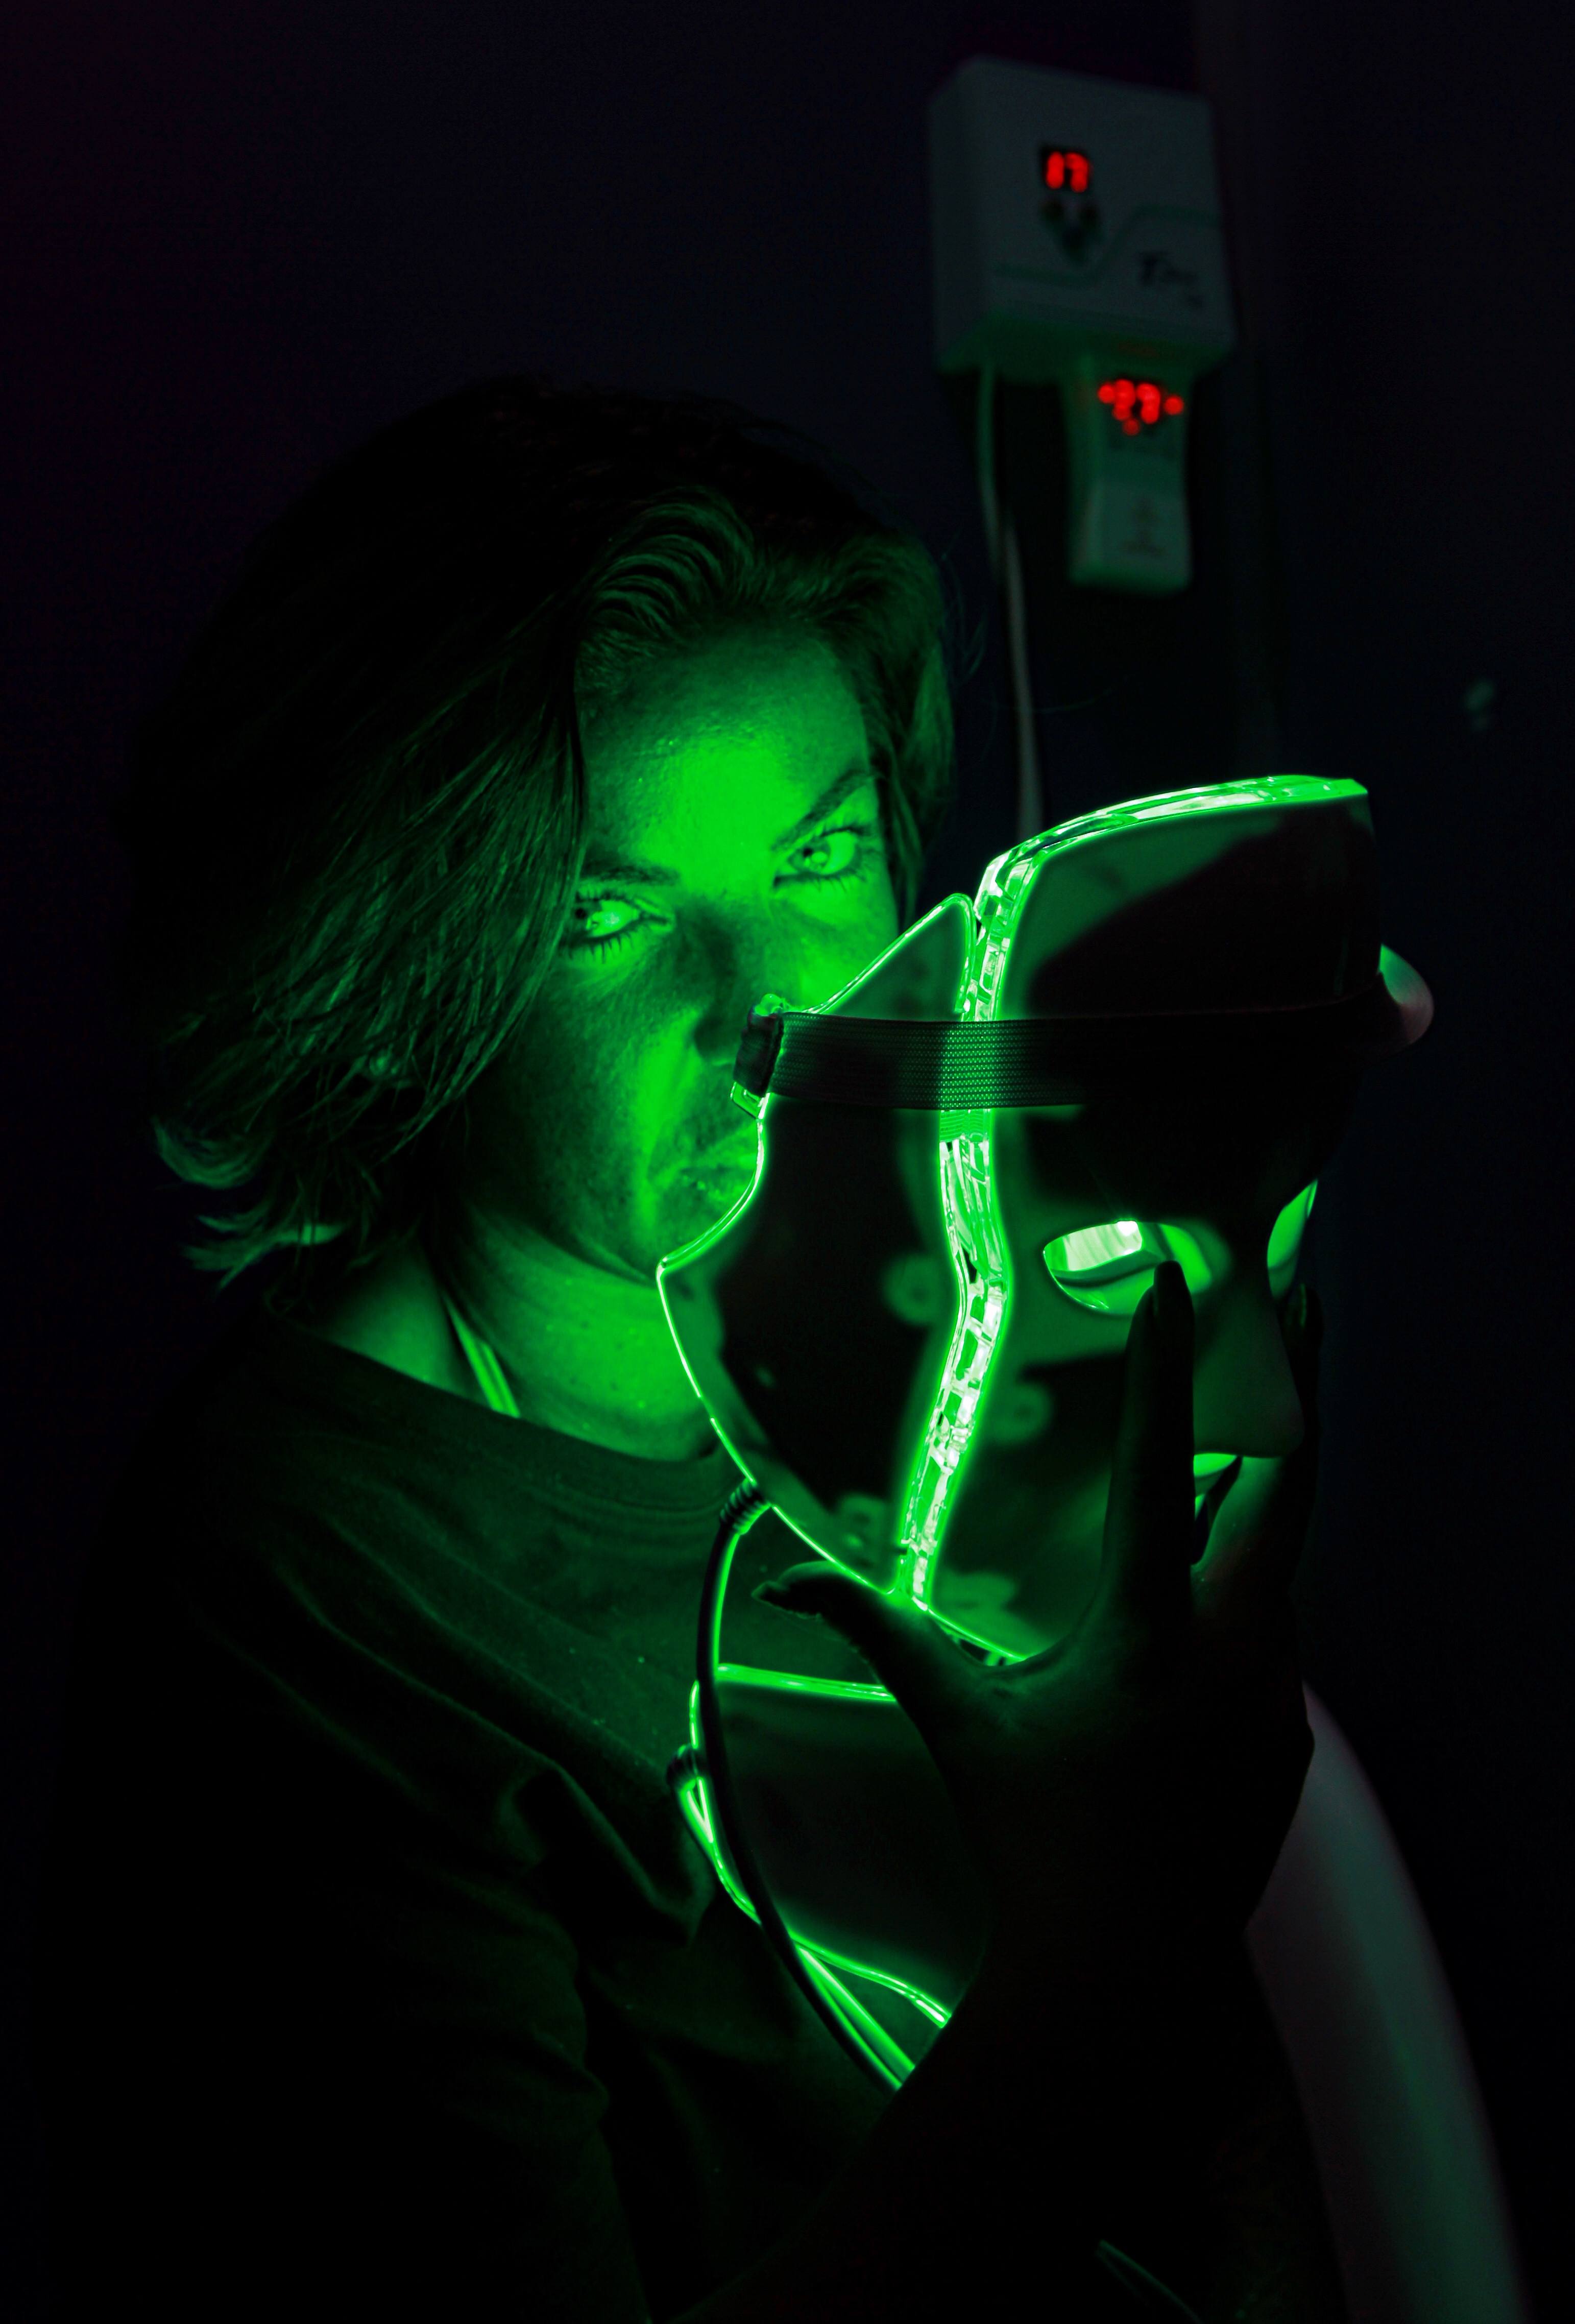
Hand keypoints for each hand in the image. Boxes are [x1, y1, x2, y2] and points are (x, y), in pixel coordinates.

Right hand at [752, 1264, 1320, 1981]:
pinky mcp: (1289, 1739)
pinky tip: (1209, 1599)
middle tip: (1292, 1309)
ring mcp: (1275, 1695)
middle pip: (1287, 1487)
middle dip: (1294, 1391)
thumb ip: (877, 1636)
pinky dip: (1250, 1596)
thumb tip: (784, 1581)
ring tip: (1231, 1448)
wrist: (1123, 1972)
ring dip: (1259, 1506)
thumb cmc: (1031, 1838)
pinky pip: (1278, 1637)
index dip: (1163, 1367)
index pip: (1161, 1469)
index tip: (1172, 1286)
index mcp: (1149, 1632)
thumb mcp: (957, 1724)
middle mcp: (1233, 1649)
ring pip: (1284, 1565)